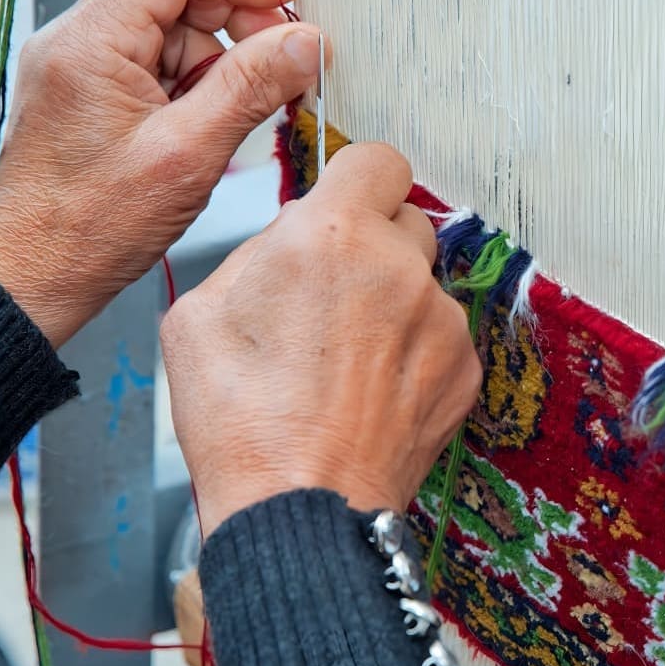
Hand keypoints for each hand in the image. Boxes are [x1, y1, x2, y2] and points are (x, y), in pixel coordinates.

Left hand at [0, 0, 321, 347]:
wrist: (35, 278)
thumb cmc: (90, 229)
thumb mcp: (190, 154)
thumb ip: (251, 88)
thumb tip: (304, 42)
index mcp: (90, 41)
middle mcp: (76, 42)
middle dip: (237, 22)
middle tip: (284, 62)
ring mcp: (80, 68)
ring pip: (170, 34)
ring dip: (219, 64)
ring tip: (243, 117)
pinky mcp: (88, 97)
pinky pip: (155, 68)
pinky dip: (194, 89)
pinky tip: (212, 131)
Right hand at [160, 143, 482, 534]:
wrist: (299, 506)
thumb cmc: (241, 420)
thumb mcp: (199, 313)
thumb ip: (257, 253)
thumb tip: (290, 241)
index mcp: (331, 233)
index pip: (377, 159)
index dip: (357, 180)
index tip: (345, 203)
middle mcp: (400, 265)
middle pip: (406, 219)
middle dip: (374, 243)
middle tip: (333, 293)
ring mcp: (440, 319)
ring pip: (423, 282)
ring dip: (394, 302)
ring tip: (346, 359)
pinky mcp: (464, 368)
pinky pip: (441, 337)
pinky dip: (414, 353)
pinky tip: (372, 391)